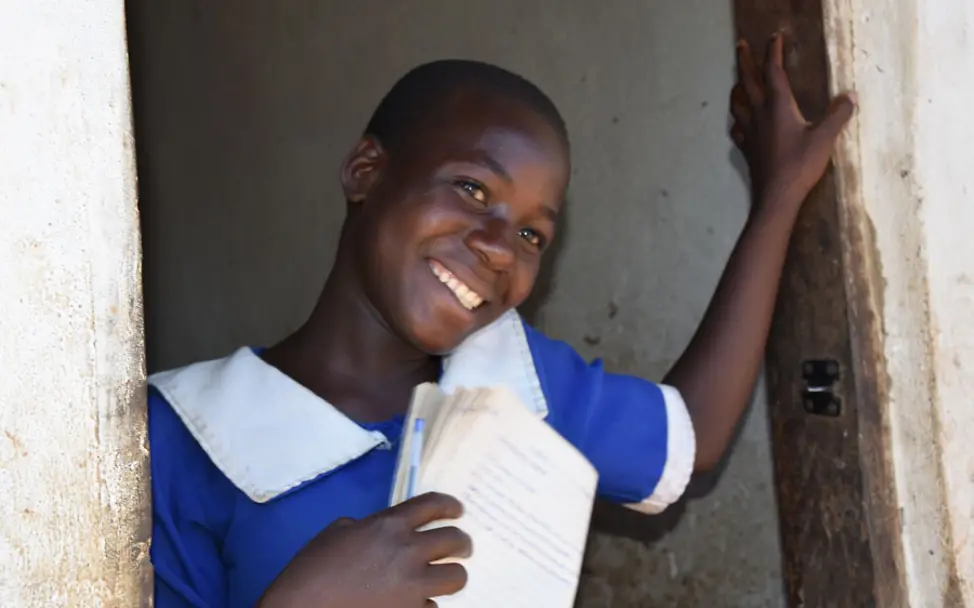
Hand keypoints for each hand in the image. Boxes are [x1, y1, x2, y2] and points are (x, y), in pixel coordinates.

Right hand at [259, 492, 470, 607]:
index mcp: (389, 524)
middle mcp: (408, 551)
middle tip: (462, 548)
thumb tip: (386, 532)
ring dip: (453, 575)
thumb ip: (371, 526)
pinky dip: (426, 604)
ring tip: (448, 577)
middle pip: (455, 540)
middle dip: (463, 543)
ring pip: (457, 577)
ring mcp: (412, 585)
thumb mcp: (339, 531)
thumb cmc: (313, 568)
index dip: (451, 505)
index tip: (457, 510)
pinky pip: (433, 607)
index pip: (434, 504)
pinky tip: (416, 603)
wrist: (302, 607)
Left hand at [730, 32, 856, 212]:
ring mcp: (750, 132)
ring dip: (738, 88)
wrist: (776, 196)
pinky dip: (738, 119)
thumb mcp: (824, 138)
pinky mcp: (747, 148)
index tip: (774, 37)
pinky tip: (740, 122)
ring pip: (738, 103)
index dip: (773, 52)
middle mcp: (759, 114)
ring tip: (738, 82)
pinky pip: (737, 128)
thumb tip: (849, 96)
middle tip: (740, 45)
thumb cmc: (800, 165)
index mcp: (778, 106)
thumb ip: (837, 115)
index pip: (773, 71)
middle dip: (745, 61)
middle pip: (748, 81)